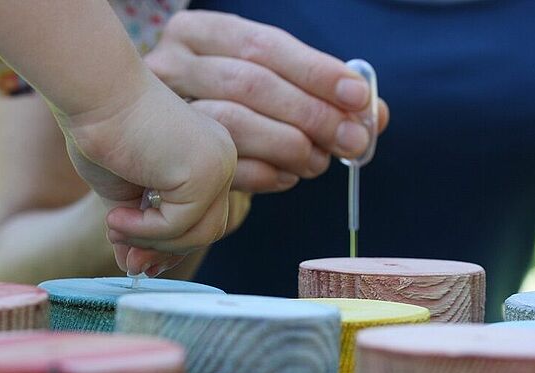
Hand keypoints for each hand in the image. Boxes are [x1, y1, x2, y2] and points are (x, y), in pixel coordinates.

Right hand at [51, 71, 236, 274]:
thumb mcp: (124, 193)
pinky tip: (115, 215)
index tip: (139, 264)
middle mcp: (221, 160)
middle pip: (208, 231)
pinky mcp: (204, 171)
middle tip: (128, 262)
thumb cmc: (102, 131)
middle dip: (164, 252)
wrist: (91, 94)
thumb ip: (137, 228)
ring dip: (151, 242)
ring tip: (114, 226)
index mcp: (207, 160)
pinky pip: (178, 225)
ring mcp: (218, 164)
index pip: (203, 219)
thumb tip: (134, 269)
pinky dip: (144, 230)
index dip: (172, 247)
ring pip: (199, 234)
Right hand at [144, 10, 388, 194]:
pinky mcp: (164, 159)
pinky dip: (263, 174)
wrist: (173, 152)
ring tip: (320, 162)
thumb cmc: (230, 111)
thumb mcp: (270, 88)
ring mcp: (161, 113)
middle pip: (250, 83)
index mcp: (199, 32)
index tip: (358, 98)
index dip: (315, 71)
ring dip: (288, 145)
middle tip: (353, 142)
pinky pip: (220, 164)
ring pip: (232, 123)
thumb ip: (318, 93)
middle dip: (311, 114)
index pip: (264, 45)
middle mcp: (171, 64)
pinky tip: (288, 177)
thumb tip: (372, 114)